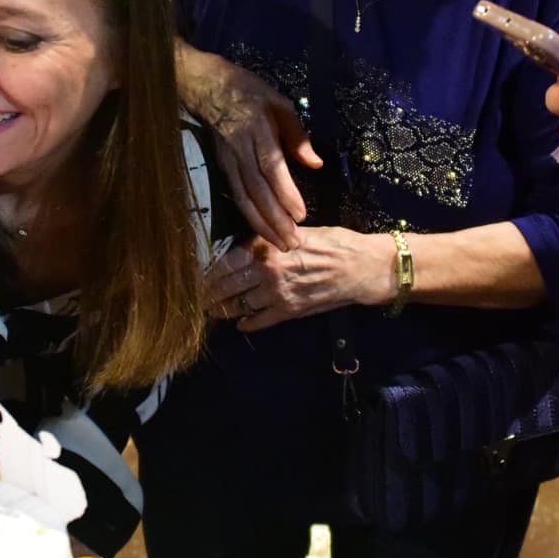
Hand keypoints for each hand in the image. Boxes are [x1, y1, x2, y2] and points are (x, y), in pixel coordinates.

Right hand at [178, 45, 322, 249]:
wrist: (206, 87)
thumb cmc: (249, 92)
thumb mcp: (279, 103)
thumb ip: (297, 135)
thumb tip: (316, 164)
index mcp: (257, 131)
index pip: (271, 167)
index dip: (285, 193)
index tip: (300, 215)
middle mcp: (240, 150)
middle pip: (257, 190)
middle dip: (275, 220)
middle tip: (293, 243)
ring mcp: (228, 161)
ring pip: (244, 199)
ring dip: (262, 225)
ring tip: (281, 245)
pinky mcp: (221, 168)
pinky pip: (236, 196)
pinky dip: (249, 216)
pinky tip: (263, 231)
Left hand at [202, 229, 391, 331]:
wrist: (361, 267)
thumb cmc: (334, 242)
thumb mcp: (296, 233)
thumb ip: (269, 242)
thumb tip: (247, 247)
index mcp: (266, 248)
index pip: (226, 261)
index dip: (210, 272)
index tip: (198, 276)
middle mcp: (267, 271)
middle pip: (227, 285)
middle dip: (209, 293)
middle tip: (196, 298)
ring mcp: (277, 293)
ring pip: (239, 305)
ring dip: (223, 310)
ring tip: (212, 311)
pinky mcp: (289, 311)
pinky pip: (260, 320)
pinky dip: (247, 324)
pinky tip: (240, 325)